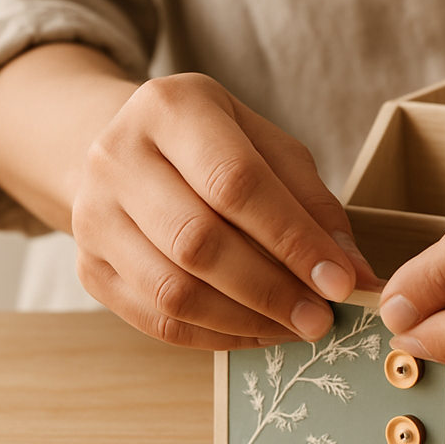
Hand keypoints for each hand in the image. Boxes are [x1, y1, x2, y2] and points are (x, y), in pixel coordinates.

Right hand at [72, 73, 379, 348]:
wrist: (129, 153)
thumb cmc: (215, 148)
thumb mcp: (269, 149)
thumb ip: (313, 205)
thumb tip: (355, 274)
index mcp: (171, 108)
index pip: (235, 183)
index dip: (291, 239)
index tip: (339, 282)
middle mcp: (117, 157)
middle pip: (197, 241)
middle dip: (270, 289)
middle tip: (321, 318)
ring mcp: (93, 215)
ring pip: (172, 290)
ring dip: (245, 320)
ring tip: (295, 328)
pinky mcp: (89, 268)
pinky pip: (155, 320)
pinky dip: (215, 335)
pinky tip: (257, 332)